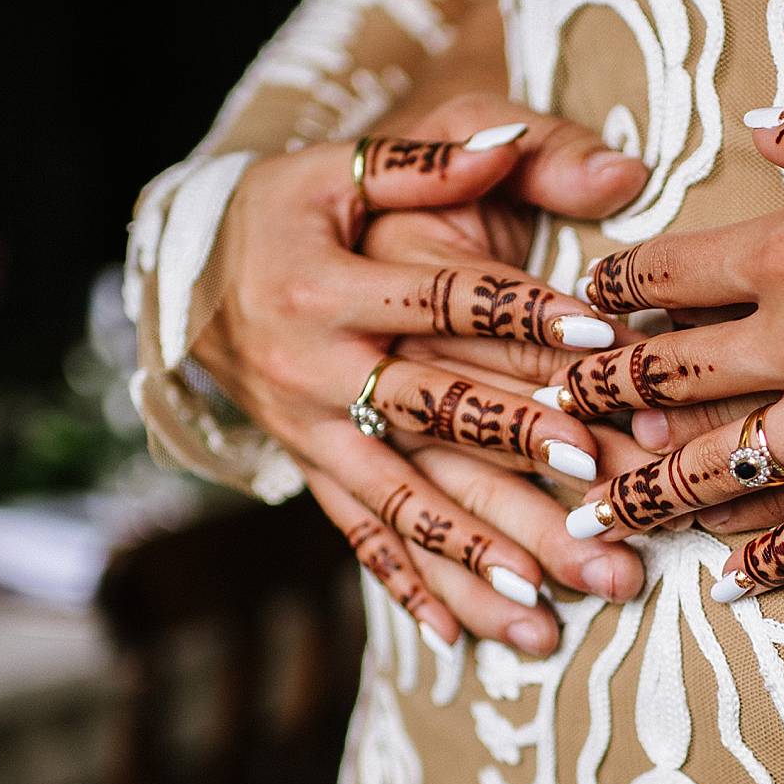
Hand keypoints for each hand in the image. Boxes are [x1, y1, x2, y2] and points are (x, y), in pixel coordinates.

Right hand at [178, 101, 648, 647]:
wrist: (184, 277)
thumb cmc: (285, 209)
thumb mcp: (341, 165)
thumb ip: (429, 157)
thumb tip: (509, 143)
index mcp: (327, 286)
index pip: (442, 303)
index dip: (522, 316)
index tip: (599, 339)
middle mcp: (314, 371)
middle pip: (433, 417)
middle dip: (519, 452)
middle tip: (599, 483)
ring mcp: (310, 437)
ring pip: (404, 504)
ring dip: (478, 558)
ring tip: (551, 607)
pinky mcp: (310, 476)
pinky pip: (363, 542)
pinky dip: (412, 590)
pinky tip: (465, 641)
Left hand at [572, 16, 783, 583]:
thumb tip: (763, 128)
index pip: (671, 278)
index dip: (614, 291)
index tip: (578, 308)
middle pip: (675, 390)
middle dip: (603, 405)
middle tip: (549, 424)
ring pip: (733, 483)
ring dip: (660, 505)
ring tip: (606, 525)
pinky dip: (780, 567)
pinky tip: (738, 584)